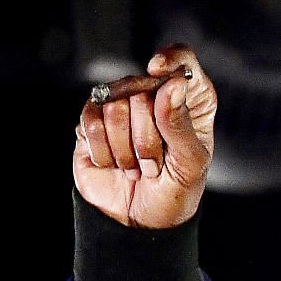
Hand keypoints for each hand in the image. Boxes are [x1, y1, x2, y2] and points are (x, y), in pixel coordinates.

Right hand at [73, 45, 216, 228]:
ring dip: (126, 148)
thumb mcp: (190, 164)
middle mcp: (153, 97)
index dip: (171, 59)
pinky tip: (115, 164)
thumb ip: (180, 124)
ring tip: (137, 166)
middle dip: (148, 135)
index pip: (181, 60)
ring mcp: (120, 107)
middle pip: (142, 88)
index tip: (160, 70)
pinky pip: (90, 121)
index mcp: (189, 101)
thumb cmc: (175, 191)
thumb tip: (171, 83)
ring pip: (114, 106)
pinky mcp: (91, 122)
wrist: (140, 221)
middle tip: (156, 162)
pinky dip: (104, 150)